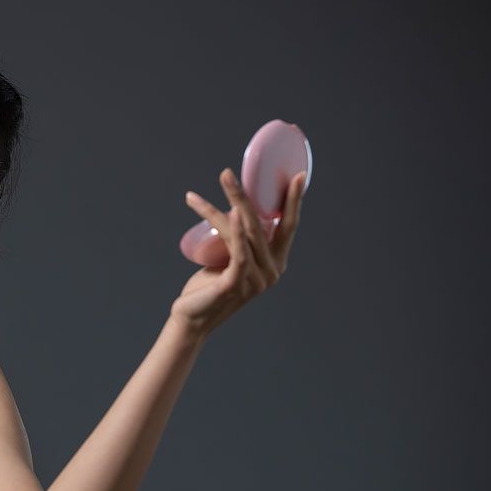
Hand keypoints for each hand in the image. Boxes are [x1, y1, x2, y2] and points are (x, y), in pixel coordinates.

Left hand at [170, 168, 304, 335]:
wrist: (192, 318)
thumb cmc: (209, 286)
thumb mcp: (230, 259)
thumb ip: (241, 243)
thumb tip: (238, 213)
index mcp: (275, 262)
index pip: (289, 227)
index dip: (294, 202)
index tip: (298, 176)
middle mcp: (272, 271)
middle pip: (262, 225)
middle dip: (246, 195)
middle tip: (226, 172)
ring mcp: (256, 280)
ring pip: (245, 234)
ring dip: (231, 203)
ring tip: (218, 182)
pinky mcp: (236, 286)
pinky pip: (239, 254)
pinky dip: (236, 232)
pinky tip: (233, 214)